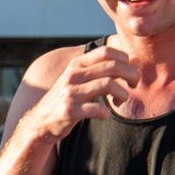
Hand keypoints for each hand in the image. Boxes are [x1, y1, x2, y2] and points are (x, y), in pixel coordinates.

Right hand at [22, 46, 137, 142]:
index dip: (125, 59)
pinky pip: (99, 109)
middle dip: (131, 75)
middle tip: (133, 85)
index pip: (107, 51)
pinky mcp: (70, 111)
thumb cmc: (66, 99)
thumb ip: (102, 68)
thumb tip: (135, 60)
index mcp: (76, 65)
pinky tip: (104, 115)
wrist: (39, 122)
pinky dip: (107, 113)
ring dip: (123, 94)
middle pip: (113, 66)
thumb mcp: (78, 79)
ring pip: (109, 85)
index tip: (129, 71)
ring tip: (120, 101)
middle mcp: (72, 76)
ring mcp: (70, 93)